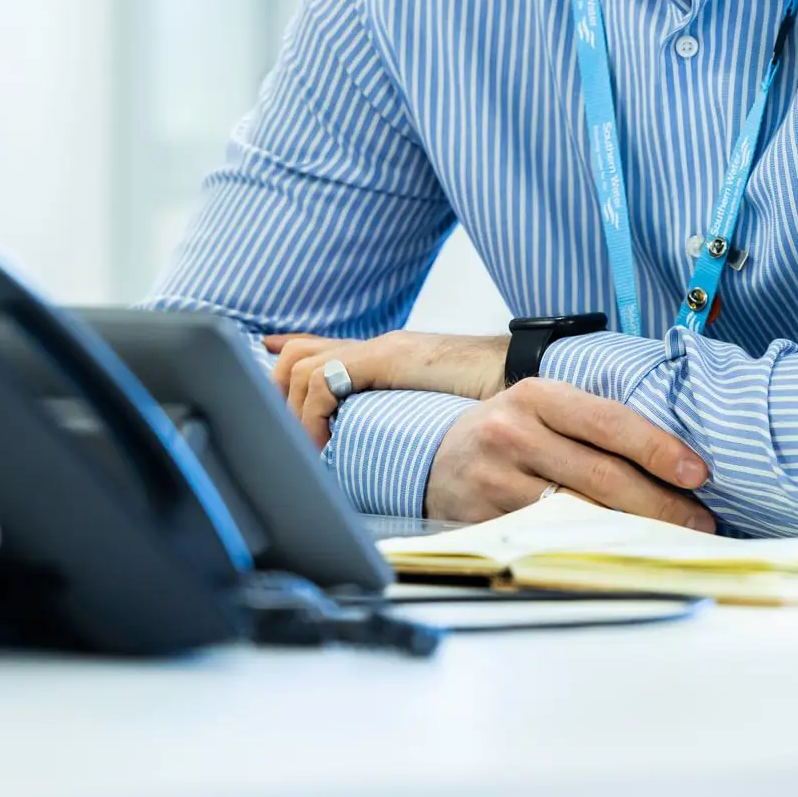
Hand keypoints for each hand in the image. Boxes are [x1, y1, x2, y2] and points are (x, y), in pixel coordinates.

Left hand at [263, 331, 513, 449]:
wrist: (531, 377)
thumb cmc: (500, 401)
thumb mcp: (448, 411)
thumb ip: (417, 418)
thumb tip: (408, 449)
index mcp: (395, 356)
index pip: (328, 344)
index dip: (290, 347)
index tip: (266, 348)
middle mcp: (383, 346)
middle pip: (300, 353)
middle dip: (276, 395)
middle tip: (285, 440)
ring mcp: (384, 349)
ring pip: (302, 365)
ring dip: (292, 412)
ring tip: (305, 451)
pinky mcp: (387, 359)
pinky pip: (325, 380)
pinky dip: (312, 417)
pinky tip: (323, 445)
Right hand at [426, 378, 716, 531]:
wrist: (433, 457)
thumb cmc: (509, 430)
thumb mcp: (542, 406)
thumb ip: (593, 421)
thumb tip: (673, 453)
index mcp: (538, 397)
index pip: (611, 422)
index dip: (659, 449)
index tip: (698, 472)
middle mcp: (514, 435)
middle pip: (603, 477)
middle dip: (661, 503)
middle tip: (700, 522)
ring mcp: (497, 482)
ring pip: (581, 515)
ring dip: (634, 532)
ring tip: (674, 540)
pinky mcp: (486, 524)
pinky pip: (551, 541)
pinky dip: (592, 550)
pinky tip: (622, 554)